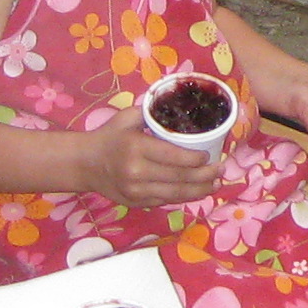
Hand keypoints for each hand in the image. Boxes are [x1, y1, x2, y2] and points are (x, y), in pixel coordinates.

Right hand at [88, 107, 222, 208]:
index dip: (197, 160)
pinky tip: (198, 192)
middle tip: (222, 169)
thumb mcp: (127, 118)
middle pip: (179, 178)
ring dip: (200, 190)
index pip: (174, 157)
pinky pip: (165, 201)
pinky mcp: (136, 203)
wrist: (84, 164)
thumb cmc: (109, 137)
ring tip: (216, 183)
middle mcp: (137, 173)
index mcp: (136, 148)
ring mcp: (136, 192)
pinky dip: (184, 197)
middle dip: (205, 175)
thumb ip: (152, 112)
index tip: (210, 156)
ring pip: (175, 194)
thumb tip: (179, 104)